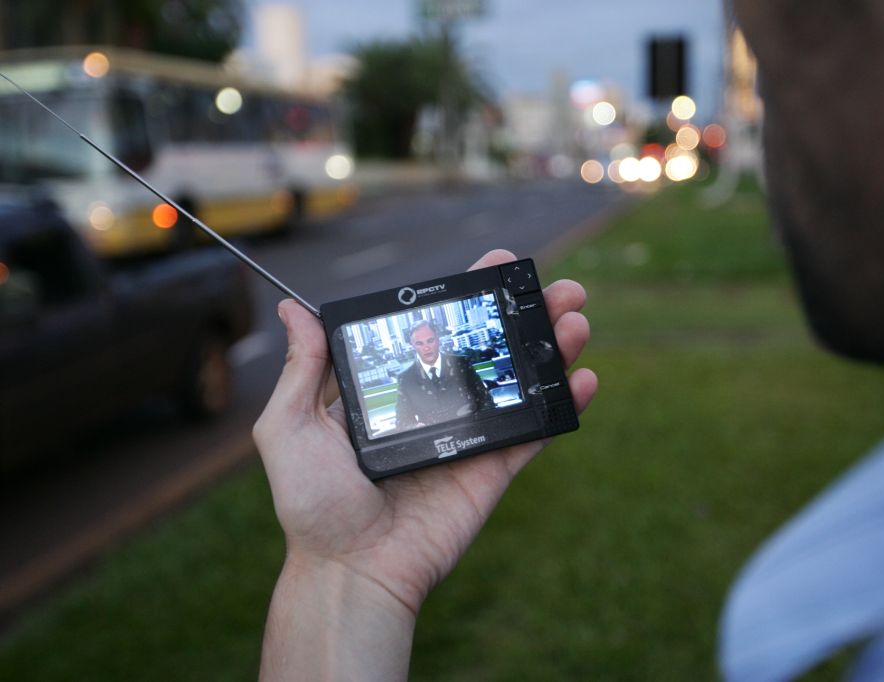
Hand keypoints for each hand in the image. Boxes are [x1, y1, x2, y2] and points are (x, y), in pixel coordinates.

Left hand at [254, 249, 596, 678]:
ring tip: (575, 319)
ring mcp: (469, 438)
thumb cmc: (313, 503)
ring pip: (520, 384)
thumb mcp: (291, 427)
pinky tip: (584, 378)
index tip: (498, 265)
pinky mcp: (492, 471)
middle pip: (490, 350)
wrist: (350, 570)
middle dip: (526, 315)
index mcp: (392, 391)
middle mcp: (435, 407)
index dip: (470, 298)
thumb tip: (292, 310)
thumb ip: (303, 369)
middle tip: (556, 288)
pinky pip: (534, 433)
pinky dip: (563, 406)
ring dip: (552, 349)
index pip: (438, 331)